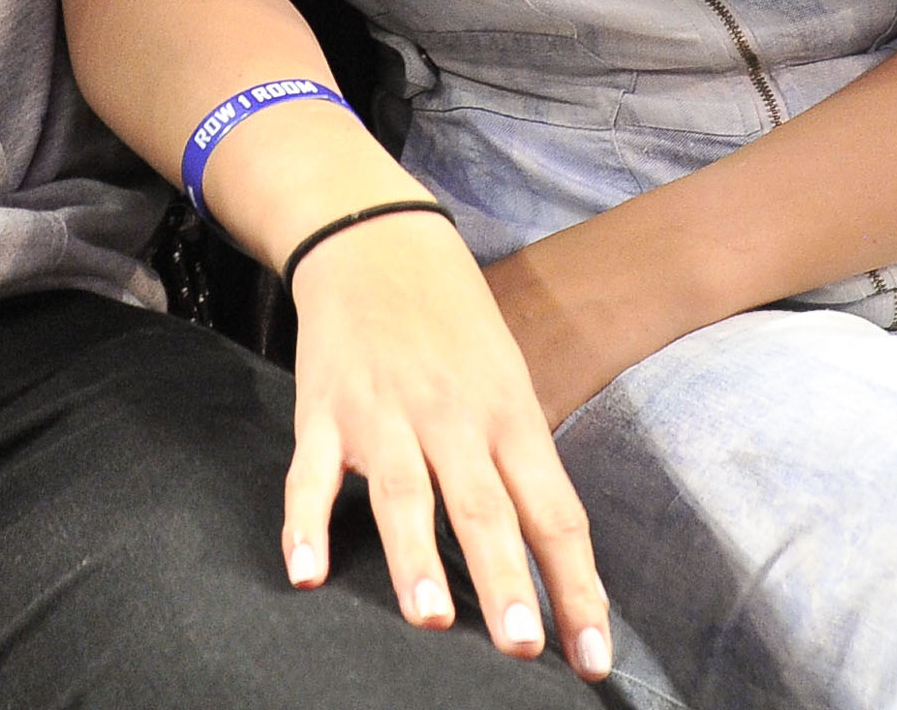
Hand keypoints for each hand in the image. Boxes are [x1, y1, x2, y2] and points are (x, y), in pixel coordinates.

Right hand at [283, 210, 613, 682]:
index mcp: (508, 416)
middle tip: (523, 647)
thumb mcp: (508, 378)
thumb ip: (521, 461)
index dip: (577, 588)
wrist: (376, 239)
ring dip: (415, 557)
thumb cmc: (454, 323)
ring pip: (403, 493)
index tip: (592, 658)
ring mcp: (383, 414)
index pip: (554, 513)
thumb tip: (555, 555)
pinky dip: (305, 523)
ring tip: (429, 618)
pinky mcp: (323, 411)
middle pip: (484, 507)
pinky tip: (305, 571)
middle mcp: (451, 418)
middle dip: (505, 580)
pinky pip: (312, 475)